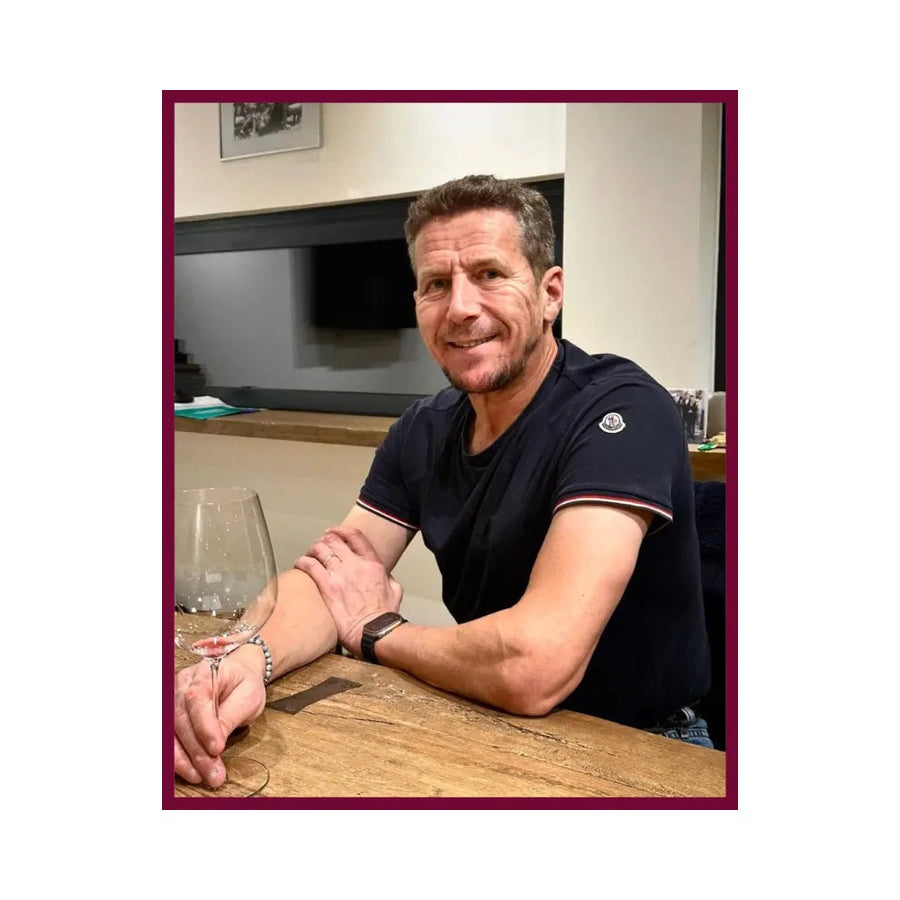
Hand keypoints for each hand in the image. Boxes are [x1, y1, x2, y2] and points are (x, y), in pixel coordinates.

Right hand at [174, 654, 266, 787]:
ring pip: (171, 734)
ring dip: (184, 760)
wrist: (236, 677)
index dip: (204, 727)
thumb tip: (216, 741)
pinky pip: (169, 741)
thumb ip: (232, 715)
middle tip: (214, 773)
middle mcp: (182, 686)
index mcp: (205, 674)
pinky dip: (178, 759)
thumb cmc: (243, 684)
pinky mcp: (171, 717)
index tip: (217, 749)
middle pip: (182, 721)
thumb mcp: (248, 695)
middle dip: (197, 751)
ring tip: (202, 776)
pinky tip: (191, 771)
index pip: (197, 699)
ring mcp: (173, 701)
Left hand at [293, 526, 402, 655]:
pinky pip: (310, 566)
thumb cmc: (384, 616)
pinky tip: (300, 564)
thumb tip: (383, 575)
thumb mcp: (395, 590)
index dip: (342, 531)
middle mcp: (355, 565)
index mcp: (372, 564)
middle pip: (334, 540)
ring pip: (320, 549)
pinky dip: (303, 562)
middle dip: (325, 539)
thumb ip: (388, 578)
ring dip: (313, 549)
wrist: (373, 631)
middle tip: (320, 544)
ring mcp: (340, 575)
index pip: (355, 536)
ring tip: (310, 554)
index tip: (335, 532)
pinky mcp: (327, 588)